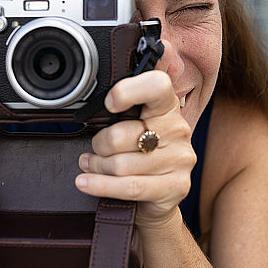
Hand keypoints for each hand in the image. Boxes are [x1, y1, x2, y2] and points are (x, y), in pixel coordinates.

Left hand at [76, 70, 195, 228]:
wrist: (159, 196)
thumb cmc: (141, 154)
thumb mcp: (135, 123)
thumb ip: (126, 101)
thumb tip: (114, 70)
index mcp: (167, 106)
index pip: (157, 85)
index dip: (129, 91)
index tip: (110, 102)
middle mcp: (178, 129)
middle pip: (124, 134)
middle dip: (99, 144)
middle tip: (94, 148)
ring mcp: (180, 159)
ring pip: (122, 163)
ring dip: (97, 167)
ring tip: (91, 165)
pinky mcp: (177, 186)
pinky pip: (130, 186)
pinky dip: (101, 185)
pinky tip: (87, 182)